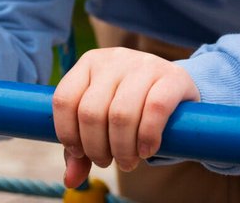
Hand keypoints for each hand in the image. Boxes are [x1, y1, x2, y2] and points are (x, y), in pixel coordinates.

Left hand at [51, 47, 199, 186]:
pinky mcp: (173, 76)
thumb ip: (81, 149)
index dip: (68, 133)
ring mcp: (144, 64)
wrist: (175, 89)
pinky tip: (146, 150)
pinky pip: (155, 110)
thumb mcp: (101, 121)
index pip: (64, 100)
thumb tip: (70, 180)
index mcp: (89, 63)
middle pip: (91, 112)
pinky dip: (147, 137)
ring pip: (121, 114)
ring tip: (127, 162)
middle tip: (107, 162)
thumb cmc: (131, 107)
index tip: (80, 153)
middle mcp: (114, 59)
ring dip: (122, 149)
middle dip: (96, 148)